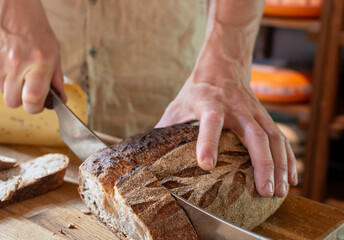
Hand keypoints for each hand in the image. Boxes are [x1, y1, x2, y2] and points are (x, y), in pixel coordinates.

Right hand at [0, 0, 65, 112]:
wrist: (10, 3)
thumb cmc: (35, 26)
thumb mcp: (54, 51)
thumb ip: (56, 78)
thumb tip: (59, 99)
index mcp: (39, 62)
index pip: (32, 100)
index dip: (35, 107)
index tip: (40, 104)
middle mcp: (17, 63)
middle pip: (13, 102)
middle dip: (22, 99)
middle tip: (29, 87)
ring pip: (2, 91)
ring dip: (11, 86)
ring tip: (19, 68)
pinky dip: (1, 75)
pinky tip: (8, 60)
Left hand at [157, 51, 297, 197]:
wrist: (223, 64)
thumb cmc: (197, 88)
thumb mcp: (177, 105)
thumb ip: (166, 129)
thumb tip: (150, 156)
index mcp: (209, 102)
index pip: (211, 121)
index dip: (208, 142)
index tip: (206, 165)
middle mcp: (236, 107)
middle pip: (254, 134)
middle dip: (261, 164)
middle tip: (263, 191)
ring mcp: (254, 110)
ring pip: (273, 138)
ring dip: (279, 165)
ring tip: (279, 192)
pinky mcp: (264, 115)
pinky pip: (280, 137)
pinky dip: (287, 158)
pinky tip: (290, 177)